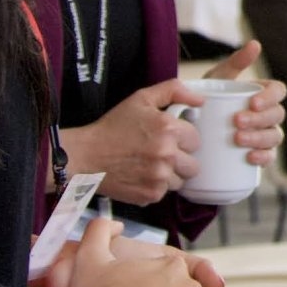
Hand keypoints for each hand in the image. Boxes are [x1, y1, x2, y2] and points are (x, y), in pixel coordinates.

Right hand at [58, 80, 205, 202]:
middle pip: (193, 164)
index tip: (167, 138)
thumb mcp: (141, 99)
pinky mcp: (151, 194)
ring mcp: (159, 177)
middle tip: (159, 154)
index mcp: (168, 129)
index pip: (195, 140)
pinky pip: (164, 193)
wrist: (86, 155)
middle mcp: (167, 154)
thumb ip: (173, 91)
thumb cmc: (113, 127)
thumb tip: (199, 100)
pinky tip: (140, 175)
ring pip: (180, 181)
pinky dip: (155, 187)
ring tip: (148, 165)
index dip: (181, 139)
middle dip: (179, 159)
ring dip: (169, 175)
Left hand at [206, 41, 286, 169]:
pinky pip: (270, 157)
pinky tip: (250, 158)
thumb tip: (256, 44)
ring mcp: (266, 135)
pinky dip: (263, 157)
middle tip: (237, 122)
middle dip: (260, 119)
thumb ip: (235, 62)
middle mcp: (269, 114)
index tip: (251, 102)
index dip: (270, 97)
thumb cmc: (208, 98)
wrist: (190, 127)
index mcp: (264, 93)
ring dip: (260, 138)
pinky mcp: (259, 155)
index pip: (279, 91)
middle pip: (277, 115)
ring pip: (275, 136)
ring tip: (238, 139)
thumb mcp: (218, 79)